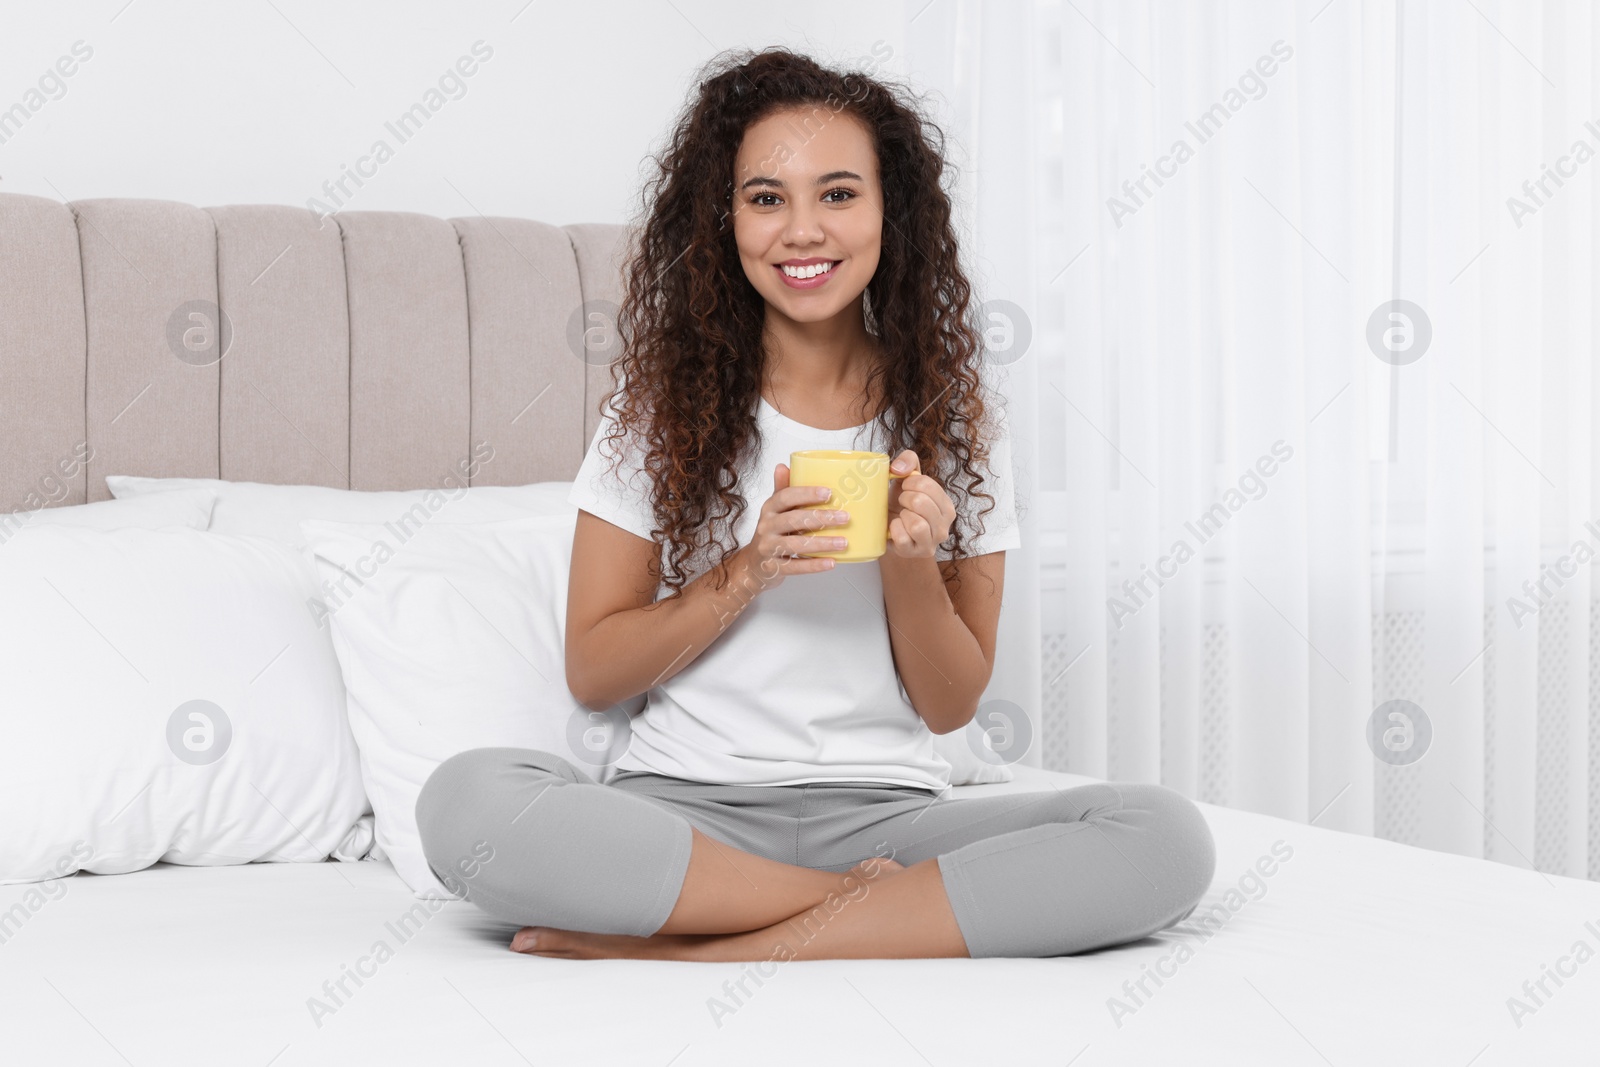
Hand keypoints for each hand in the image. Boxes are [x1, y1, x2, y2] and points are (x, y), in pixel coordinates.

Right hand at [740, 462, 853, 588]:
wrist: (753, 565)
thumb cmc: (771, 533)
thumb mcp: (775, 511)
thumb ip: (782, 490)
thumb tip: (784, 465)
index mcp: (769, 508)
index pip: (786, 497)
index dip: (807, 494)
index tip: (829, 493)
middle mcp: (766, 526)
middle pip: (794, 520)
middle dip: (821, 518)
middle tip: (845, 518)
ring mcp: (768, 548)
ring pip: (796, 545)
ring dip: (822, 543)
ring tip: (843, 542)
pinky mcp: (772, 567)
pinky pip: (795, 566)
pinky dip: (814, 565)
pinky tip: (831, 562)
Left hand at [884, 450, 954, 559]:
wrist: (891, 530)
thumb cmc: (901, 504)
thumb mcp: (906, 478)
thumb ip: (908, 461)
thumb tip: (899, 468)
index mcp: (946, 506)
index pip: (928, 485)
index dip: (909, 483)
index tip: (905, 488)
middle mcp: (944, 526)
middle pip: (921, 503)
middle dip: (905, 499)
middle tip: (902, 502)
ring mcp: (932, 542)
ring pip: (917, 524)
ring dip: (902, 516)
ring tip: (901, 516)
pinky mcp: (916, 552)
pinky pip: (903, 538)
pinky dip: (894, 529)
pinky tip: (895, 527)